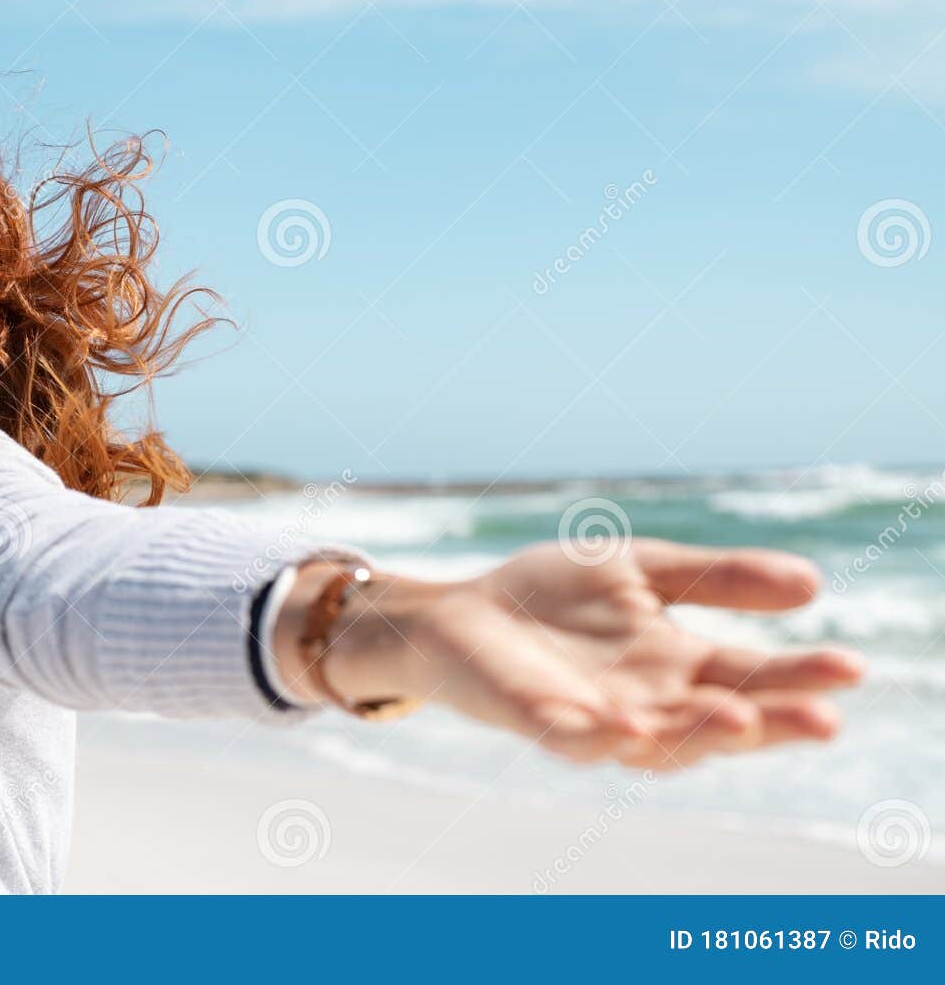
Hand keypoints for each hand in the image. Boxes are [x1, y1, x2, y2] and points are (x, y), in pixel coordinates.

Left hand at [390, 538, 863, 769]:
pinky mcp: (541, 722)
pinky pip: (576, 740)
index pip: (751, 676)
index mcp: (680, 666)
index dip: (798, 677)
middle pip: (720, 722)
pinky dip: (604, 737)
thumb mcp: (642, 570)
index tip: (850, 665)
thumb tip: (813, 582)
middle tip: (825, 719)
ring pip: (659, 742)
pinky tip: (630, 726)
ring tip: (740, 718)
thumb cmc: (554, 595)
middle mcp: (650, 703)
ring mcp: (597, 719)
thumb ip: (716, 578)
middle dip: (771, 723)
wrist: (462, 611)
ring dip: (697, 734)